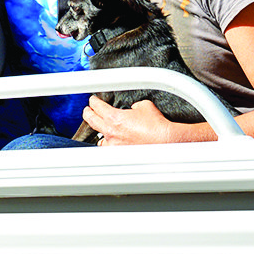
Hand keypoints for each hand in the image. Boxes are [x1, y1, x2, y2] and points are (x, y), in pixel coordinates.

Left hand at [80, 97, 213, 145]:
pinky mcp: (120, 153)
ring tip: (99, 128)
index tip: (93, 100)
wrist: (165, 140)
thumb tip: (132, 109)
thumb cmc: (156, 125)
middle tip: (87, 110)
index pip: (97, 106)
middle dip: (88, 113)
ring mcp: (114, 145)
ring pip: (98, 137)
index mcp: (114, 117)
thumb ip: (133, 106)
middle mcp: (111, 132)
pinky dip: (108, 145)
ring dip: (98, 131)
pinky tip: (109, 143)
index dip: (93, 101)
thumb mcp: (144, 106)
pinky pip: (108, 149)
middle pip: (91, 120)